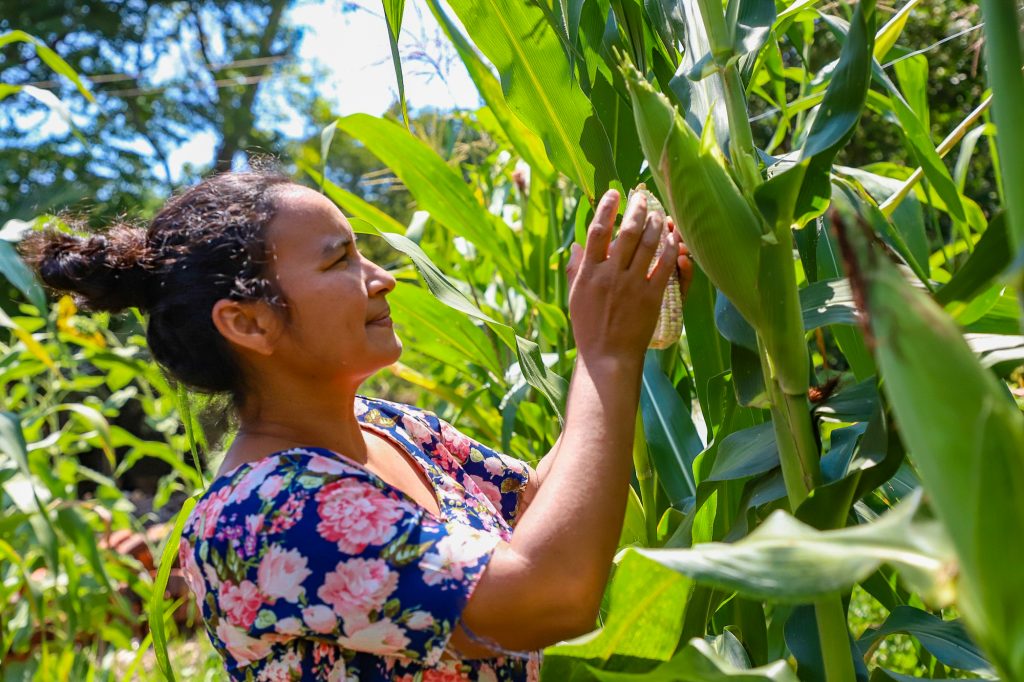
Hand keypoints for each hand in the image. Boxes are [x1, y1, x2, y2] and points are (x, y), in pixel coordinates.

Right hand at [564, 189, 681, 362]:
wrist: (607, 357)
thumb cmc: (588, 328)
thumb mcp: (575, 297)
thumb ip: (575, 269)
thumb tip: (576, 246)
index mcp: (588, 273)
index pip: (597, 231)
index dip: (606, 208)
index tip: (614, 193)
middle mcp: (609, 275)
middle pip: (626, 232)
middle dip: (637, 209)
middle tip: (643, 197)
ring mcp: (631, 285)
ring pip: (647, 244)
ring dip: (656, 224)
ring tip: (660, 213)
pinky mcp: (651, 297)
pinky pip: (663, 266)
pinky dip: (669, 248)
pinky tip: (673, 238)